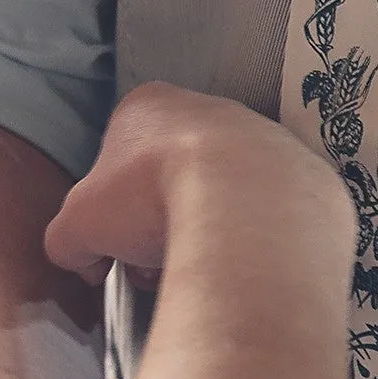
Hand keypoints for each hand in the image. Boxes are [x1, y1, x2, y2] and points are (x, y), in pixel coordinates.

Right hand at [44, 81, 347, 285]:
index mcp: (150, 106)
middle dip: (163, 223)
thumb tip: (82, 261)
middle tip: (159, 264)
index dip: (114, 209)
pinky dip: (260, 243)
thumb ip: (68, 240)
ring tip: (204, 272)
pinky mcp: (309, 178)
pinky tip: (249, 269)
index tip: (120, 249)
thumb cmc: (154, 199)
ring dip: (211, 232)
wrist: (249, 212)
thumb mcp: (79, 224)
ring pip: (230, 194)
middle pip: (176, 174)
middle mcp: (213, 110)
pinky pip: (278, 216)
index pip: (119, 156)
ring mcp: (268, 140)